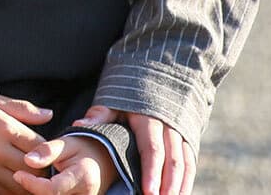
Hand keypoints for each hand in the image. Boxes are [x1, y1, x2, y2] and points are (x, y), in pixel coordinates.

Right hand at [0, 93, 52, 194]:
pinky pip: (5, 192)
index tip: (49, 151)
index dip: (49, 151)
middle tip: (46, 167)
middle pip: (33, 169)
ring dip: (32, 183)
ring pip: (21, 184)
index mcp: (5, 129)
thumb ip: (25, 109)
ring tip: (34, 177)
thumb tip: (49, 115)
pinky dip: (16, 192)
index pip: (38, 147)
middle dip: (44, 169)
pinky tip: (20, 185)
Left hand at [16, 133, 111, 194]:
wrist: (105, 160)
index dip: (32, 184)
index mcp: (83, 179)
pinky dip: (46, 194)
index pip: (52, 189)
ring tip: (29, 181)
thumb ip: (48, 151)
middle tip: (22, 177)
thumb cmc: (83, 149)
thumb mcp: (66, 143)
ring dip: (39, 193)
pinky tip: (38, 187)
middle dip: (34, 190)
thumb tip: (28, 160)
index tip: (18, 174)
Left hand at [71, 105, 192, 194]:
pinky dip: (187, 181)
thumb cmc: (127, 101)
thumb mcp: (113, 104)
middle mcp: (169, 128)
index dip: (151, 172)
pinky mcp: (188, 142)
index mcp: (149, 120)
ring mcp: (181, 135)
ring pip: (185, 164)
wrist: (152, 85)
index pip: (152, 149)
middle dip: (168, 185)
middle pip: (172, 161)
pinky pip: (191, 164)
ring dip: (179, 186)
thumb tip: (80, 125)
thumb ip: (100, 115)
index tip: (148, 192)